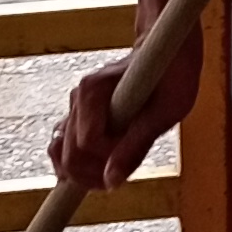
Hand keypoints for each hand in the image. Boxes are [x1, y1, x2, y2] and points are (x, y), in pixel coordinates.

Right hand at [49, 17, 200, 187]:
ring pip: (60, 153)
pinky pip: (63, 147)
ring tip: (112, 174)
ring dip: (84, 173)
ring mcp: (74, 107)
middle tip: (123, 175)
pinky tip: (101, 168)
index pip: (86, 144)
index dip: (108, 161)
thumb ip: (135, 146)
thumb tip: (111, 181)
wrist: (165, 50)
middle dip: (92, 174)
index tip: (133, 160)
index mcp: (93, 91)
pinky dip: (78, 165)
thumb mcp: (164, 113)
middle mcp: (77, 98)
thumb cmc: (172, 76)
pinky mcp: (78, 116)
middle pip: (67, 154)